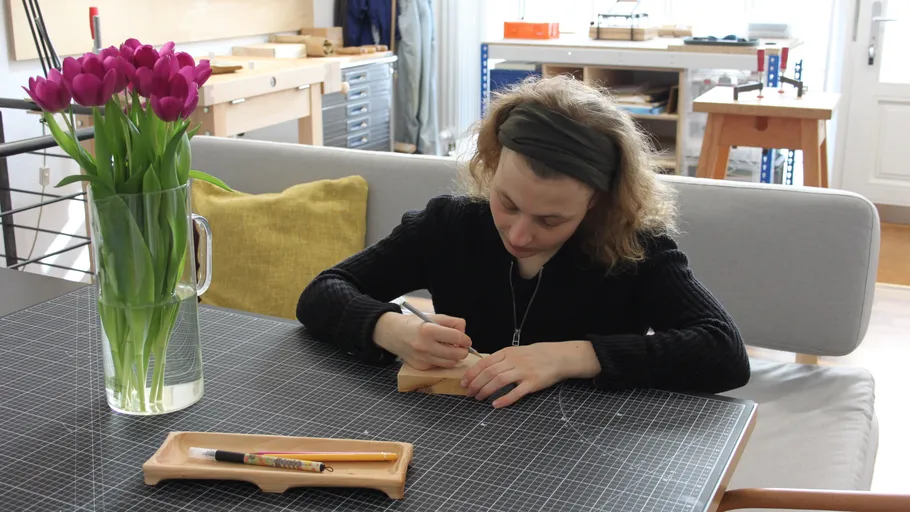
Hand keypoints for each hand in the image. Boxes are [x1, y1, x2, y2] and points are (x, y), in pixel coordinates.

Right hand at [373, 312, 472, 370]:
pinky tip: (436, 353)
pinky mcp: (420, 367)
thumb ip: (451, 322)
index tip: (466, 340)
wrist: (392, 334)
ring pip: (450, 363)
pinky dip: (442, 361)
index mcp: (428, 330)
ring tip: (450, 349)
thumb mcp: (432, 316)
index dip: (466, 339)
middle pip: (456, 354)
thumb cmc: (414, 324)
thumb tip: (464, 332)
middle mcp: (425, 346)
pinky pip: (439, 366)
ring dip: (454, 357)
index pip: (457, 337)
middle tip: (462, 347)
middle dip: (463, 351)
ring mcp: (422, 359)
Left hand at [461, 341, 600, 407]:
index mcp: (508, 352)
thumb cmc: (536, 355)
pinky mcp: (532, 383)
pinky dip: (504, 399)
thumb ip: (501, 359)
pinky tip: (496, 404)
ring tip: (479, 398)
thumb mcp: (516, 352)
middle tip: (469, 393)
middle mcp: (514, 361)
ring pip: (499, 381)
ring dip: (486, 390)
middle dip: (476, 384)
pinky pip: (516, 392)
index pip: (484, 362)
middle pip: (489, 372)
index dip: (472, 373)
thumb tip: (483, 369)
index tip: (464, 382)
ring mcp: (523, 371)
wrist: (558, 357)